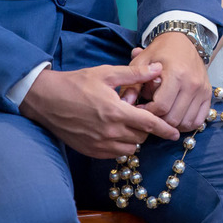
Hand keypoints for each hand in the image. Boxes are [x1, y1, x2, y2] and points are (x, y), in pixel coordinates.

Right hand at [19, 64, 178, 157]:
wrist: (47, 100)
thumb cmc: (77, 83)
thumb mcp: (106, 73)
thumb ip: (135, 74)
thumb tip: (158, 69)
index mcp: (116, 112)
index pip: (150, 125)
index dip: (165, 129)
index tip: (175, 134)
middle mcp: (110, 132)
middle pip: (142, 137)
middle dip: (146, 128)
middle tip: (141, 114)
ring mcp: (99, 144)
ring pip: (130, 148)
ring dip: (134, 138)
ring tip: (127, 123)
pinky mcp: (90, 151)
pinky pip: (115, 154)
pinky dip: (121, 145)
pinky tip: (115, 131)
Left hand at [128, 32, 211, 130]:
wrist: (184, 40)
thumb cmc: (160, 51)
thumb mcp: (142, 61)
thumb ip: (132, 82)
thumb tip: (125, 103)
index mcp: (176, 74)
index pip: (161, 106)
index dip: (148, 112)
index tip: (142, 107)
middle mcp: (192, 83)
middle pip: (173, 118)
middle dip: (159, 120)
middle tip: (151, 112)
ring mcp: (202, 90)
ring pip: (186, 123)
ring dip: (172, 124)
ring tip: (163, 115)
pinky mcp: (207, 95)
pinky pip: (198, 120)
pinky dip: (186, 124)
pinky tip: (176, 116)